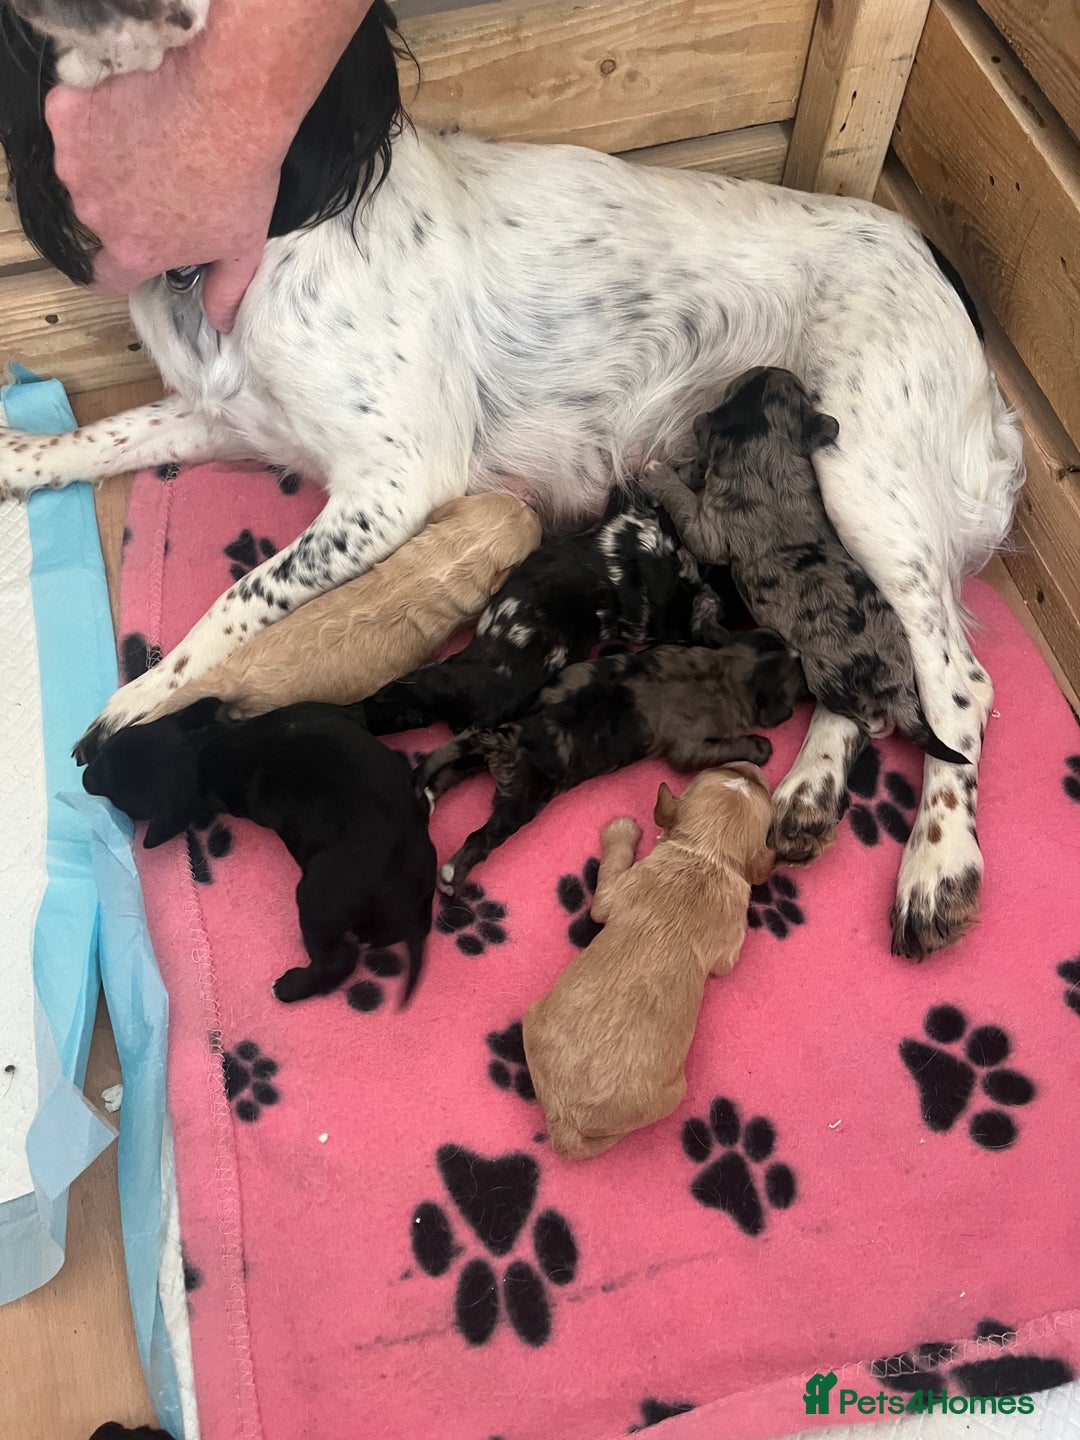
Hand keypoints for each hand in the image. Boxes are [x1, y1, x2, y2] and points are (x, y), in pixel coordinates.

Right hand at [46, 45, 289, 331]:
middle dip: (123, 203)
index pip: (108, 276)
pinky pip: (70, 119)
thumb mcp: (243, 247)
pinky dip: (92, 113)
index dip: (120, 265)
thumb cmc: (239, 176)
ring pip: (83, 168)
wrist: (227, 102)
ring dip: (108, 157)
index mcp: (134, 250)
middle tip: (161, 177)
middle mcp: (96, 213)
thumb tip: (221, 322)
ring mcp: (77, 163)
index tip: (132, 248)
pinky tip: (129, 106)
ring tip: (150, 139)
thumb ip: (226, 290)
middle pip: (99, 216)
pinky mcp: (67, 116)